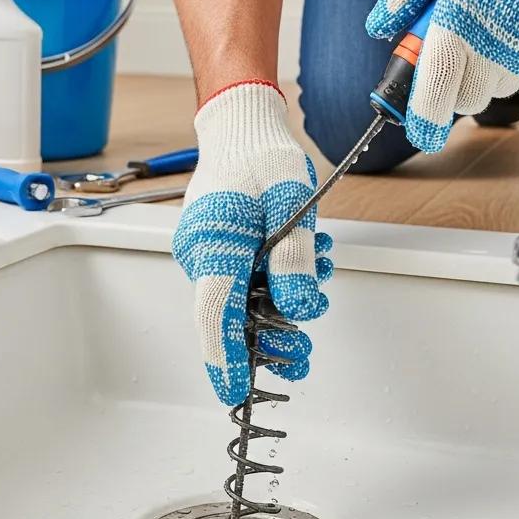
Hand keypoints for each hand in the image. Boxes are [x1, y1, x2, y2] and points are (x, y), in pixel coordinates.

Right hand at [172, 80, 332, 404]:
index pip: (214, 312)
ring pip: (240, 300)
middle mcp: (201, 252)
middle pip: (230, 315)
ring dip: (280, 300)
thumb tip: (300, 309)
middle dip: (270, 336)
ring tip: (317, 273)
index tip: (237, 391)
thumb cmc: (263, 154)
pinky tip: (302, 262)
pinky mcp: (215, 249)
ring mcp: (205, 252)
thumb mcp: (292, 200)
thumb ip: (293, 257)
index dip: (226, 357)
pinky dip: (271, 282)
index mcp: (214, 240)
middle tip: (304, 350)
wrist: (243, 126)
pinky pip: (241, 280)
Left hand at [366, 0, 518, 152]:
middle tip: (457, 44)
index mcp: (461, 13)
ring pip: (501, 87)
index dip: (425, 118)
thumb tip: (379, 25)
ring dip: (490, 68)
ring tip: (497, 19)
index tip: (420, 133)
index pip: (438, 86)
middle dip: (455, 83)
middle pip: (468, 97)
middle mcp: (500, 40)